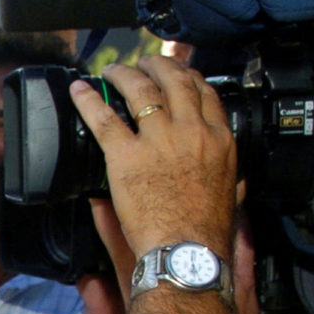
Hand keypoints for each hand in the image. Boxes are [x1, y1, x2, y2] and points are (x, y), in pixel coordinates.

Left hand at [68, 56, 236, 278]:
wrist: (187, 251)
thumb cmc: (207, 231)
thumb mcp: (231, 193)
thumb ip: (230, 177)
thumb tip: (234, 178)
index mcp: (218, 139)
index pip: (204, 93)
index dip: (188, 76)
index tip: (177, 72)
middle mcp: (190, 131)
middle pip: (174, 81)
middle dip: (157, 65)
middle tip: (144, 62)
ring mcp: (158, 141)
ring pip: (140, 91)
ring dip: (124, 74)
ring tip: (113, 70)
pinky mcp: (126, 156)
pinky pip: (104, 119)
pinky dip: (89, 100)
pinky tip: (80, 90)